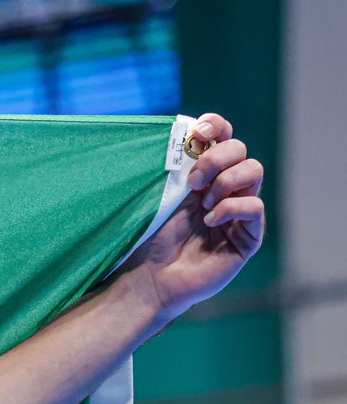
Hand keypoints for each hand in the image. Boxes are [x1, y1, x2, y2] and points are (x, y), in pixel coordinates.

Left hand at [115, 112, 264, 321]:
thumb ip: (176, 166)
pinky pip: (254, 206)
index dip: (217, 126)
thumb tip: (186, 131)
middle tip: (192, 181)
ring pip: (254, 171)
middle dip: (215, 158)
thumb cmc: (149, 238)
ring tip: (202, 204)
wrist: (149, 278)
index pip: (223, 136)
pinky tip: (210, 221)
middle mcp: (225, 188)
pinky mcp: (249, 235)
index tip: (199, 131)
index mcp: (203, 174)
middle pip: (240, 149)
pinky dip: (231, 208)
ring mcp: (239, 211)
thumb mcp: (160, 195)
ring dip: (225, 182)